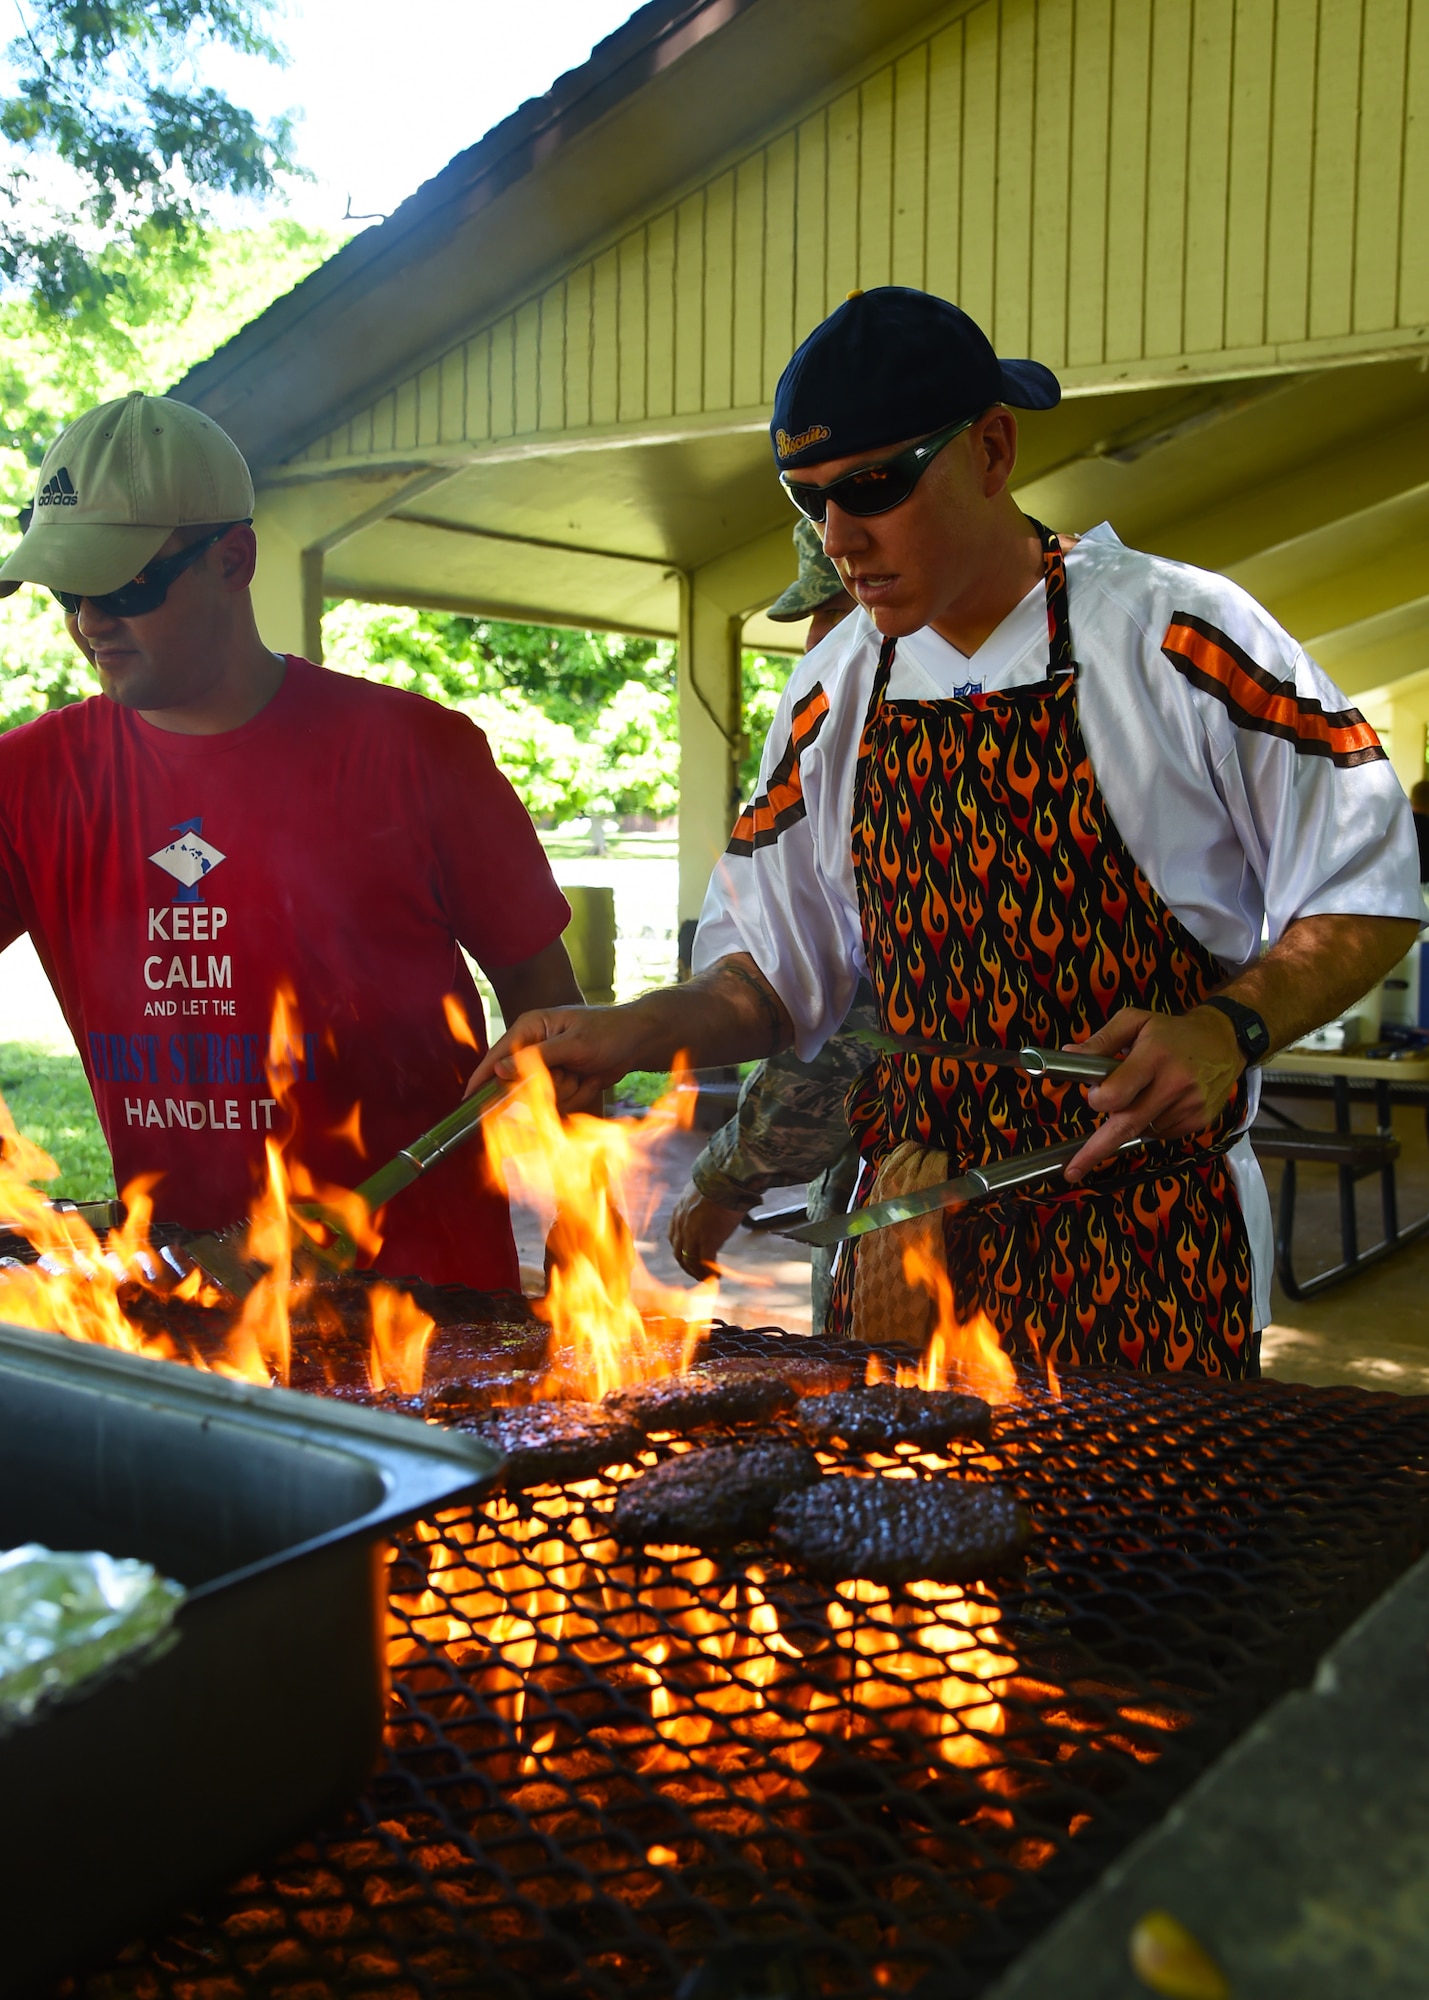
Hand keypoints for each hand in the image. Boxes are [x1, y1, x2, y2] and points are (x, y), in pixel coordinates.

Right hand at [466, 1003, 647, 1114]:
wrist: (637, 1041)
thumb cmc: (608, 1032)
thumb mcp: (573, 1044)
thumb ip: (535, 1058)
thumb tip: (498, 1071)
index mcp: (530, 1027)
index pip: (497, 1055)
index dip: (481, 1078)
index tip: (466, 1100)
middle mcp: (534, 1046)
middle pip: (521, 1083)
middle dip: (550, 1085)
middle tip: (571, 1072)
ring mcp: (548, 1065)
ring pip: (542, 1097)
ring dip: (568, 1090)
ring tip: (584, 1072)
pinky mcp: (562, 1080)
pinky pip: (559, 1101)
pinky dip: (578, 1094)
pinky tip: (590, 1078)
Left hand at [668, 1188, 746, 1279]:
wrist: (726, 1179)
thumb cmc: (720, 1181)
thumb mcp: (701, 1192)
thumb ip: (699, 1205)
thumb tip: (710, 1208)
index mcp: (679, 1213)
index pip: (674, 1238)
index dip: (681, 1250)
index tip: (689, 1257)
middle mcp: (682, 1225)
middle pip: (678, 1253)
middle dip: (687, 1266)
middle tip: (697, 1274)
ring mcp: (693, 1234)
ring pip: (690, 1261)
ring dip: (698, 1273)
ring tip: (707, 1279)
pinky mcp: (708, 1240)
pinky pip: (706, 1262)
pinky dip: (710, 1272)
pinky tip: (717, 1276)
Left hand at [1063, 1006, 1243, 1183]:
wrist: (1225, 1041)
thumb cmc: (1172, 1031)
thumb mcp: (1135, 1021)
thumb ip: (1101, 1040)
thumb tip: (1068, 1056)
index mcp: (1154, 1057)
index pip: (1117, 1094)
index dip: (1099, 1099)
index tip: (1094, 1095)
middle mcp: (1174, 1084)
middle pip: (1127, 1125)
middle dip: (1096, 1150)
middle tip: (1072, 1171)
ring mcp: (1189, 1106)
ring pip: (1142, 1130)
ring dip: (1131, 1120)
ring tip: (1144, 1092)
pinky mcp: (1200, 1121)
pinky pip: (1161, 1133)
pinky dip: (1151, 1123)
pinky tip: (1160, 1102)